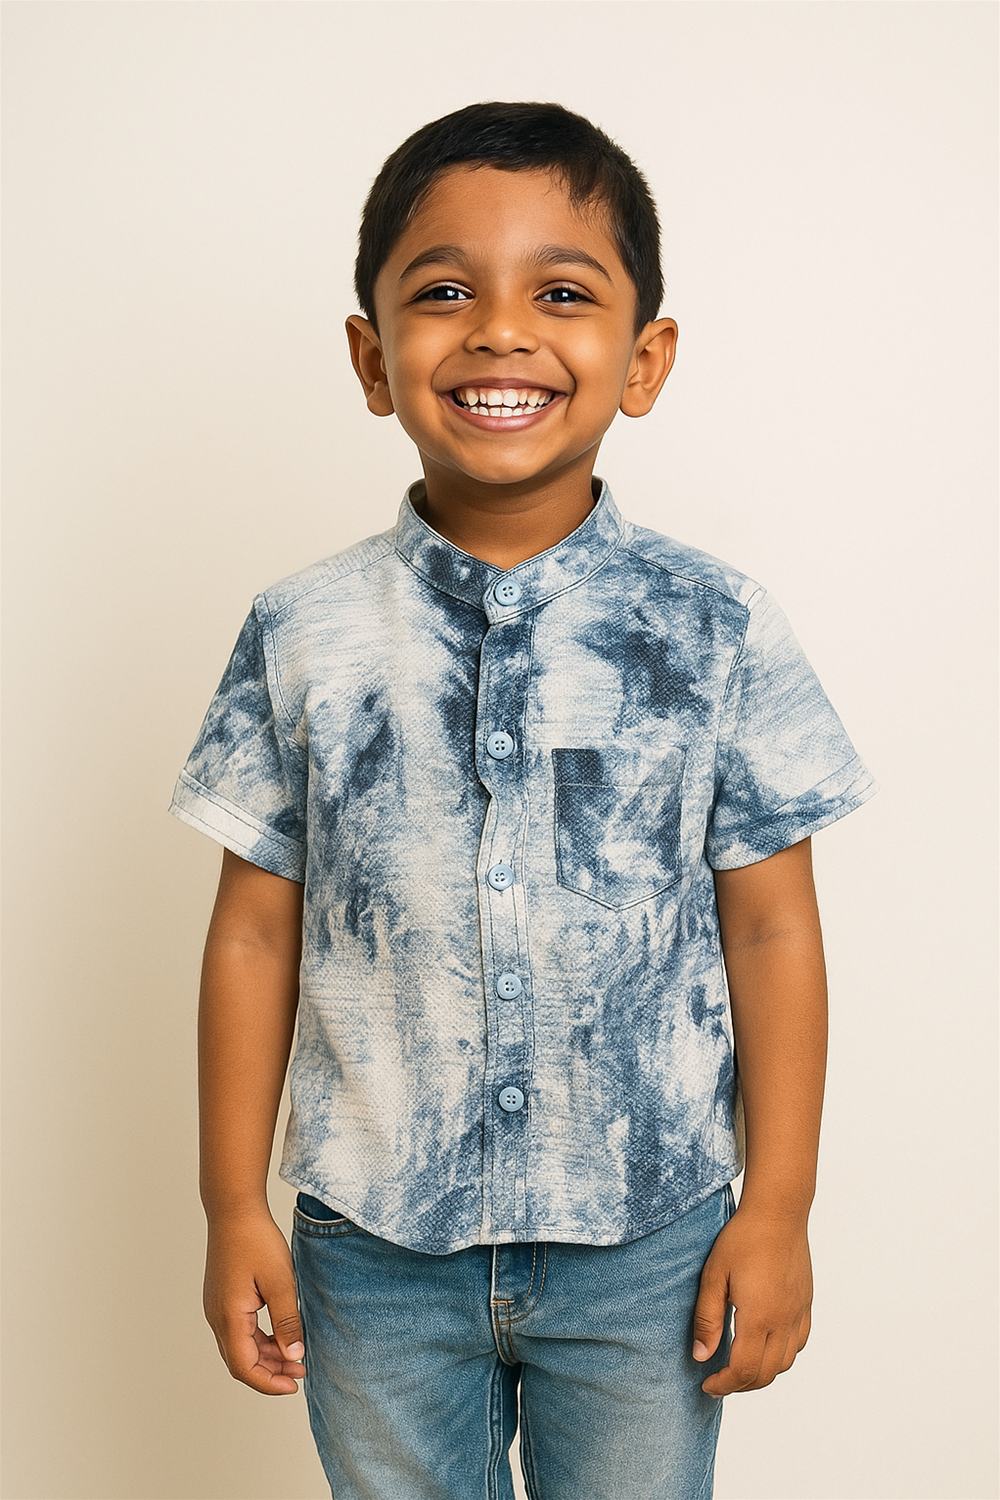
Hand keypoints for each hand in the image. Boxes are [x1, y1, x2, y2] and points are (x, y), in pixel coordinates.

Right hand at [203, 1206, 305, 1394]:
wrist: (234, 1211)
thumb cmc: (256, 1241)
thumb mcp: (281, 1282)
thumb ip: (287, 1322)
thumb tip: (294, 1356)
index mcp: (229, 1317)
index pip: (244, 1367)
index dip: (269, 1383)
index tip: (294, 1385)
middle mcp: (216, 1318)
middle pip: (240, 1361)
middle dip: (270, 1372)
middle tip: (300, 1372)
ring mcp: (216, 1308)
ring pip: (239, 1347)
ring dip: (265, 1357)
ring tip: (294, 1356)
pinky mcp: (222, 1299)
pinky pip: (238, 1331)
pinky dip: (258, 1340)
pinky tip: (280, 1336)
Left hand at [692, 1203, 812, 1395]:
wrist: (778, 1213)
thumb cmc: (742, 1239)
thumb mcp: (713, 1276)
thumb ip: (706, 1319)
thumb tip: (701, 1356)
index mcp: (758, 1317)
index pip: (743, 1370)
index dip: (723, 1385)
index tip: (706, 1384)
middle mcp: (783, 1321)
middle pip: (765, 1374)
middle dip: (740, 1385)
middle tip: (719, 1380)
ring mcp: (798, 1313)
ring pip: (785, 1363)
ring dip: (762, 1373)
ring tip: (739, 1366)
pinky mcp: (805, 1304)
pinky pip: (798, 1344)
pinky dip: (781, 1356)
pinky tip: (764, 1346)